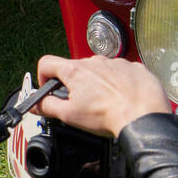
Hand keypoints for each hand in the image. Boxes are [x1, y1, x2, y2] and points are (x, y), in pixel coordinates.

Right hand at [36, 55, 171, 138]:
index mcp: (76, 71)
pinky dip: (119, 83)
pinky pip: (121, 72)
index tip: (50, 89)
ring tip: (105, 103)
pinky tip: (122, 97)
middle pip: (76, 68)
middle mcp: (96, 62)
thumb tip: (35, 104)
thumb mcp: (69, 115)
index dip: (44, 77)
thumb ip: (47, 106)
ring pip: (100, 70)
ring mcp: (117, 63)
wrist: (143, 116)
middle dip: (75, 84)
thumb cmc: (108, 115)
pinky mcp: (134, 68)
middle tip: (82, 103)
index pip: (47, 63)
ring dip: (99, 83)